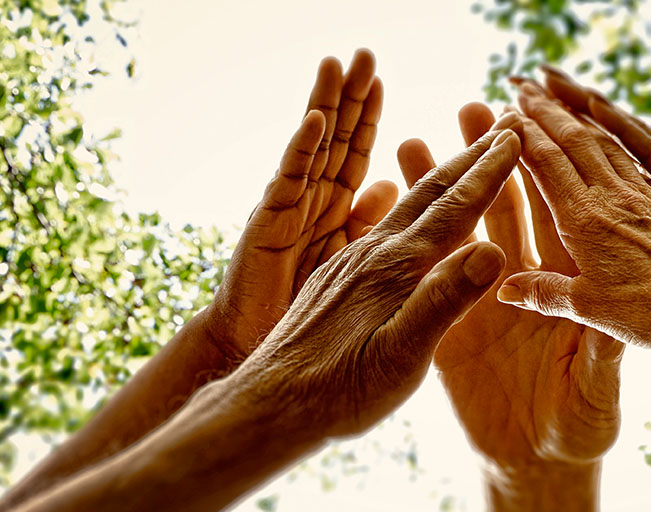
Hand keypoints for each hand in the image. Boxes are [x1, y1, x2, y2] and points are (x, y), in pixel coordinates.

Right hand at [205, 49, 395, 358]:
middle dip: (352, 97)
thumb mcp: (352, 266)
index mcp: (338, 210)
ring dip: (328, 105)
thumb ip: (368, 220)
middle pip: (339, 138)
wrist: (255, 353)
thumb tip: (394, 181)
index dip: (373, 118)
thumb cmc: (306, 315)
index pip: (363, 155)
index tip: (392, 82)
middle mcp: (314, 201)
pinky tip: (316, 122)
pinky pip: (289, 184)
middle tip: (365, 53)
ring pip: (315, 149)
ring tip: (339, 63)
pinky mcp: (269, 227)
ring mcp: (291, 210)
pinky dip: (301, 152)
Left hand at [235, 119, 522, 438]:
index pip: (455, 209)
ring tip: (461, 159)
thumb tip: (493, 250)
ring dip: (439, 178)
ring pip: (404, 208)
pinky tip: (407, 216)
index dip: (489, 172)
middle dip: (469, 158)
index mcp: (397, 267)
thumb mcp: (402, 355)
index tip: (514, 135)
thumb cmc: (341, 390)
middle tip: (499, 126)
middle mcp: (374, 254)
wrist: (271, 404)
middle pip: (430, 194)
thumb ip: (445, 300)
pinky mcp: (338, 278)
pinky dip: (409, 208)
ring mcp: (352, 263)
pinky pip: (381, 228)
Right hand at [397, 105, 622, 475]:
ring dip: (446, 188)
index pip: (557, 213)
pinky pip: (429, 281)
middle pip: (511, 206)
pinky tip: (389, 211)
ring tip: (420, 141)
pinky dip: (413, 246)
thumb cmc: (580, 425)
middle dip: (491, 158)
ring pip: (466, 232)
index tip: (522, 126)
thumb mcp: (595, 387)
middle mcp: (528, 281)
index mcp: (569, 285)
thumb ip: (596, 349)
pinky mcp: (450, 329)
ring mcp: (485, 300)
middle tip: (472, 109)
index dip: (540, 169)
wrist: (536, 464)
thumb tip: (606, 313)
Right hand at [498, 83, 650, 353]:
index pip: (546, 163)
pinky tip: (610, 141)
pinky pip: (636, 161)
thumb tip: (504, 289)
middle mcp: (613, 197)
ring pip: (606, 143)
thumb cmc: (648, 314)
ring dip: (580, 119)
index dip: (523, 135)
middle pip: (574, 140)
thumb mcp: (587, 308)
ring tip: (562, 103)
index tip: (504, 114)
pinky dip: (615, 142)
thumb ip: (543, 293)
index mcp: (584, 220)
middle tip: (525, 88)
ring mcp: (645, 195)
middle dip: (547, 111)